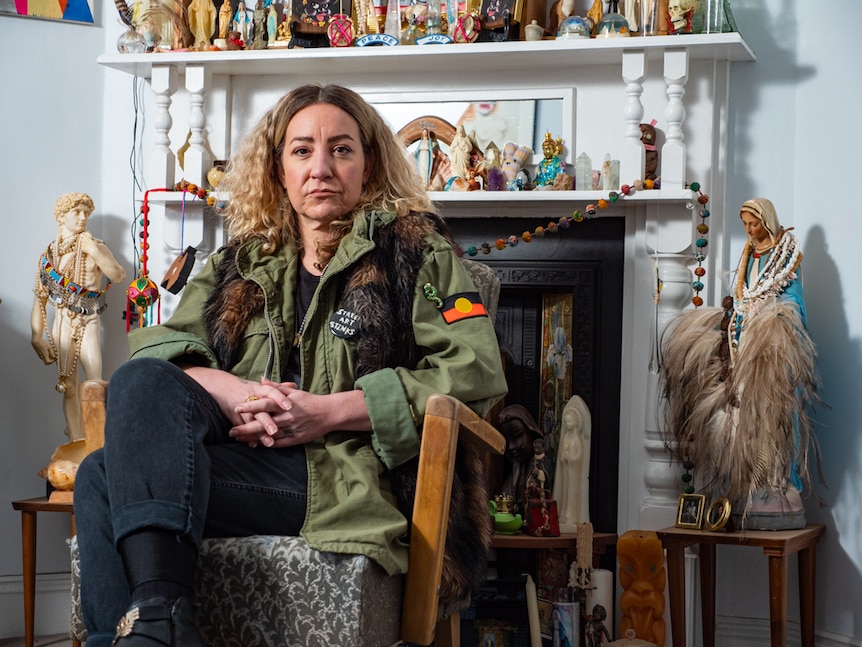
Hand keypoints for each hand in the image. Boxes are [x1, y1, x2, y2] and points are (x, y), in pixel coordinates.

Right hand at [32, 338, 55, 364]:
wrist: (36, 342)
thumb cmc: (43, 344)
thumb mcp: (49, 347)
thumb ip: (52, 353)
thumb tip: (54, 357)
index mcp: (44, 355)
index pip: (48, 362)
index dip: (52, 361)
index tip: (55, 358)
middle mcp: (42, 357)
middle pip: (47, 363)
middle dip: (51, 361)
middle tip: (54, 357)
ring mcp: (40, 356)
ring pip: (46, 360)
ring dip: (49, 359)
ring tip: (52, 354)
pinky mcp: (40, 355)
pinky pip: (44, 358)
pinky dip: (47, 357)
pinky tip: (49, 353)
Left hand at [231, 379, 371, 448]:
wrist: (329, 414)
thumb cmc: (310, 401)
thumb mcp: (294, 391)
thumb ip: (276, 387)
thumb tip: (261, 379)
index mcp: (285, 404)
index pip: (265, 405)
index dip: (250, 407)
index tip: (237, 408)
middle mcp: (287, 417)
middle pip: (262, 424)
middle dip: (245, 428)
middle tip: (231, 431)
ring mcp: (291, 430)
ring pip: (268, 436)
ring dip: (253, 438)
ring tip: (239, 439)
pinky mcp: (295, 440)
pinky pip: (278, 443)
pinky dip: (266, 444)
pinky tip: (256, 444)